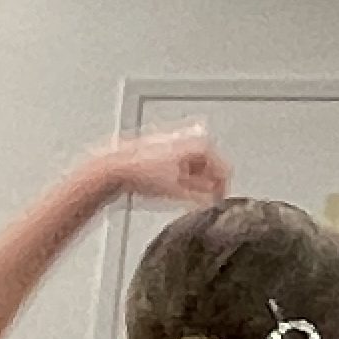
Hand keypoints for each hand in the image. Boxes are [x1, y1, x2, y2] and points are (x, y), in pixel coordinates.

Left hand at [90, 126, 227, 207]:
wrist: (113, 167)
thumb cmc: (140, 172)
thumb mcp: (177, 192)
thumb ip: (201, 198)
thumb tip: (211, 201)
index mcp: (201, 143)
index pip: (224, 169)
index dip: (222, 190)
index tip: (217, 201)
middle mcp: (191, 137)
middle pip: (210, 165)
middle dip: (207, 184)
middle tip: (202, 200)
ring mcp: (176, 140)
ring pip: (194, 164)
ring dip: (194, 180)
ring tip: (184, 196)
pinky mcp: (163, 146)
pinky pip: (179, 162)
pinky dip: (180, 174)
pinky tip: (171, 187)